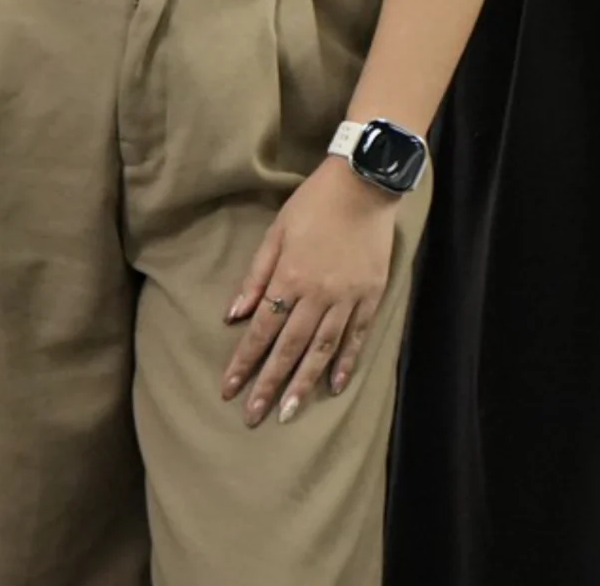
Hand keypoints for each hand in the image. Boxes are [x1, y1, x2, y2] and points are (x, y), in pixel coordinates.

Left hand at [221, 159, 398, 425]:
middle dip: (269, 384)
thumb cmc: (314, 203)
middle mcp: (318, 295)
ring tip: (289, 412)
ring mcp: (347, 298)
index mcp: (290, 278)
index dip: (244, 362)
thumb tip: (233, 316)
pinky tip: (334, 386)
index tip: (229, 390)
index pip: (262, 330)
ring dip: (304, 384)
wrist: (365, 183)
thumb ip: (256, 275)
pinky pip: (357, 336)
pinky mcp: (371, 295)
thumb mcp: (276, 231)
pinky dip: (345, 362)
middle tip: (253, 416)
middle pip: (290, 348)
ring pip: (322, 350)